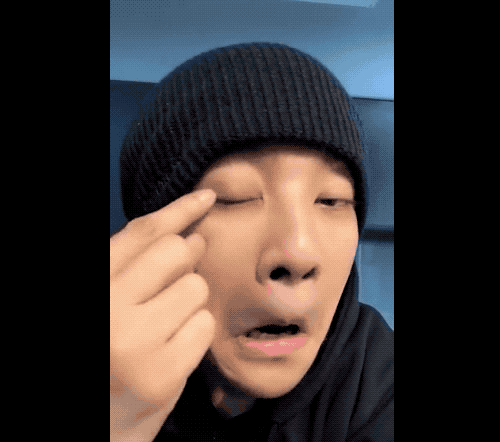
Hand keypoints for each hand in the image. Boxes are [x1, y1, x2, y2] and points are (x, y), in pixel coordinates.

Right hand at [110, 189, 215, 434]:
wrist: (96, 429)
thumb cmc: (105, 359)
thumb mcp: (107, 304)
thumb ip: (133, 271)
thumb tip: (191, 236)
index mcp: (92, 287)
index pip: (141, 234)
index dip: (178, 210)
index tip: (207, 197)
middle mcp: (106, 308)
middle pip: (174, 252)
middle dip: (187, 258)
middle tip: (183, 271)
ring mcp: (133, 342)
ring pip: (195, 289)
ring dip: (189, 302)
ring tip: (167, 324)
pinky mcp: (161, 375)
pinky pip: (203, 327)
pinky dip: (195, 334)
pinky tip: (175, 349)